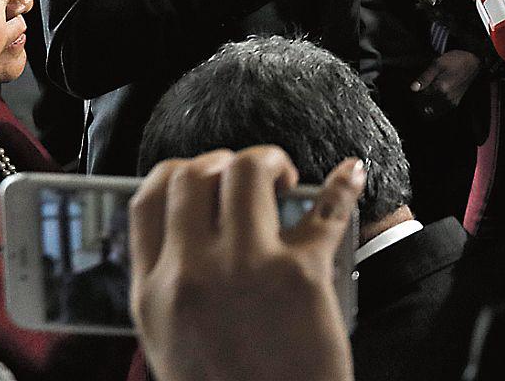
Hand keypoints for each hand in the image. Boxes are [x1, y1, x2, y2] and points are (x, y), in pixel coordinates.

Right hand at [129, 147, 362, 380]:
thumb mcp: (169, 344)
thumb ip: (169, 284)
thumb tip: (188, 224)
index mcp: (153, 292)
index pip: (150, 196)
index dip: (179, 171)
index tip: (204, 175)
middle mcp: (192, 273)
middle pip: (198, 172)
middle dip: (227, 161)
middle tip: (253, 180)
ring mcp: (247, 269)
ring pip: (249, 171)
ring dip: (270, 163)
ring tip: (287, 183)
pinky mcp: (302, 275)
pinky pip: (328, 207)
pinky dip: (346, 184)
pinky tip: (354, 174)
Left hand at [411, 49, 480, 107]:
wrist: (473, 62)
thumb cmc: (455, 60)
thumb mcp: (437, 64)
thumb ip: (425, 77)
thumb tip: (413, 88)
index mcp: (440, 88)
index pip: (420, 98)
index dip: (414, 94)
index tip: (413, 89)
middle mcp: (446, 98)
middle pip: (425, 107)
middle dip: (419, 102)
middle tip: (418, 93)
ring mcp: (451, 102)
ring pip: (432, 112)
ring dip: (426, 106)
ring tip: (425, 95)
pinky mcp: (455, 103)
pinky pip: (440, 111)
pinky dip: (434, 108)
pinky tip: (433, 98)